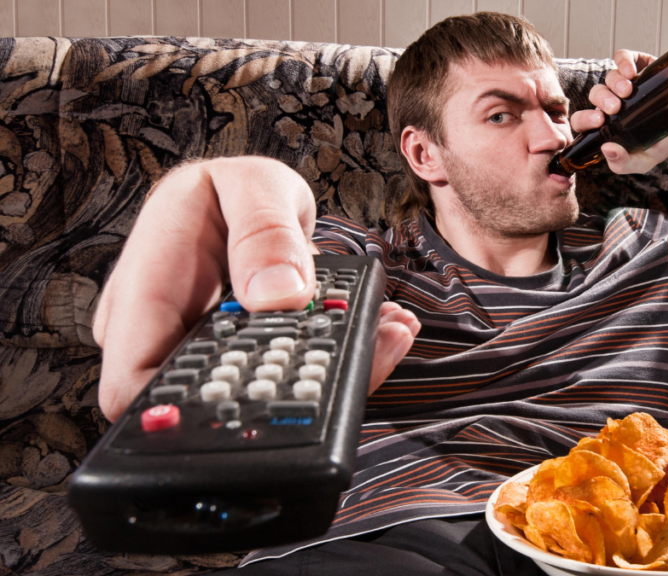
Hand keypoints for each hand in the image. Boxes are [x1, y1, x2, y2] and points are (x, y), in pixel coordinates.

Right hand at [92, 157, 418, 420]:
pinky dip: (342, 353)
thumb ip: (263, 234)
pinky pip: (294, 369)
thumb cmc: (230, 189)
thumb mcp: (251, 187)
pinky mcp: (255, 358)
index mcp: (144, 297)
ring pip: (266, 388)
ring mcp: (212, 354)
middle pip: (214, 397)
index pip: (134, 386)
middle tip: (365, 348)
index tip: (260, 397)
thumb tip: (278, 294)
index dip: (183, 411)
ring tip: (386, 333)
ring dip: (332, 367)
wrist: (246, 197)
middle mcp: (170, 338)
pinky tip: (379, 330)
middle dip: (295, 384)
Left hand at [569, 49, 667, 173]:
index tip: (600, 122)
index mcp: (605, 125)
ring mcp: (623, 83)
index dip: (585, 119)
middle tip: (615, 108)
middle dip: (602, 100)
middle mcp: (610, 103)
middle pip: (595, 95)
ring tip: (628, 91)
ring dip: (614, 83)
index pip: (583, 121)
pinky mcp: (637, 65)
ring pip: (608, 77)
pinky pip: (622, 57)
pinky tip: (631, 71)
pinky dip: (624, 61)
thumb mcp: (644, 161)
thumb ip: (623, 163)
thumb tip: (606, 149)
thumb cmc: (660, 143)